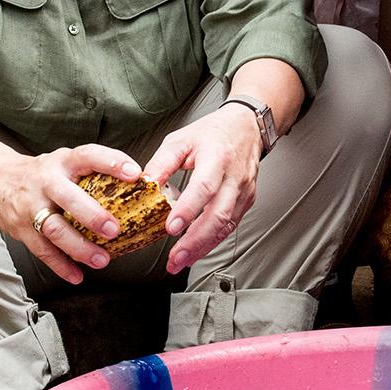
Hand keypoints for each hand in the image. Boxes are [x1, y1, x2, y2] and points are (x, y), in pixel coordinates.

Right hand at [0, 144, 143, 284]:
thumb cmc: (41, 173)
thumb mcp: (64, 162)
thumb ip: (92, 173)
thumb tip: (136, 188)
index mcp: (62, 162)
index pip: (88, 156)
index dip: (111, 162)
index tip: (134, 174)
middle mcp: (46, 182)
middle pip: (68, 198)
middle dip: (92, 216)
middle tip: (114, 230)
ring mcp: (31, 206)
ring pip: (55, 229)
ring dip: (79, 248)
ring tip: (101, 260)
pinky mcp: (22, 228)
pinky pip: (42, 250)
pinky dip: (61, 266)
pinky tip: (77, 275)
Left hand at [149, 104, 262, 274]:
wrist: (246, 127)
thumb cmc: (211, 133)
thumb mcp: (180, 140)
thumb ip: (161, 163)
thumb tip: (144, 185)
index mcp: (217, 158)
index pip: (204, 188)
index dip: (188, 210)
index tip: (170, 228)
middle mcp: (234, 177)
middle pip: (218, 215)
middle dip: (196, 241)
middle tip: (175, 258)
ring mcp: (243, 192)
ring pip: (226, 226)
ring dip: (203, 247)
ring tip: (181, 261)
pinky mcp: (246, 201)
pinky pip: (230, 226)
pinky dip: (212, 241)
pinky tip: (196, 251)